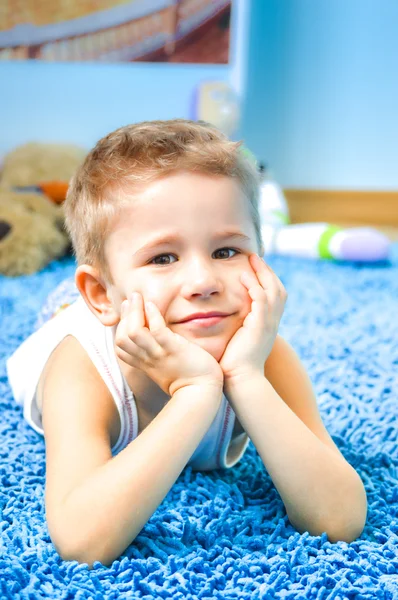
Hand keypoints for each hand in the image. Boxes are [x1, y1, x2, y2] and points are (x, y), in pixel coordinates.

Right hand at [114, 292, 223, 396]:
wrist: (201, 393)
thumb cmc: (188, 379)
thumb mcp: (165, 367)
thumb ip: (157, 354)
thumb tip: (155, 337)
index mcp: (144, 364)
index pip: (120, 346)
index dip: (120, 327)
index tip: (127, 311)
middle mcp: (148, 359)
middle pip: (122, 337)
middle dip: (124, 315)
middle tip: (132, 298)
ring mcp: (159, 354)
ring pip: (135, 332)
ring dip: (134, 311)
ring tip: (138, 297)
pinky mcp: (174, 350)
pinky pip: (157, 331)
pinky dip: (152, 316)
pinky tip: (152, 305)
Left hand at [220, 253, 286, 385]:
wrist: (240, 382)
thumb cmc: (233, 365)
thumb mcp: (237, 342)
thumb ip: (235, 328)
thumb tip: (221, 320)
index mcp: (267, 325)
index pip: (273, 296)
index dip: (266, 280)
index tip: (254, 267)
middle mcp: (272, 323)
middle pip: (278, 289)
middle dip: (267, 271)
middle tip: (255, 257)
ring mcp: (268, 325)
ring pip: (273, 291)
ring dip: (262, 273)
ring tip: (251, 260)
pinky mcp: (260, 327)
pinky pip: (261, 301)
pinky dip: (254, 287)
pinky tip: (243, 277)